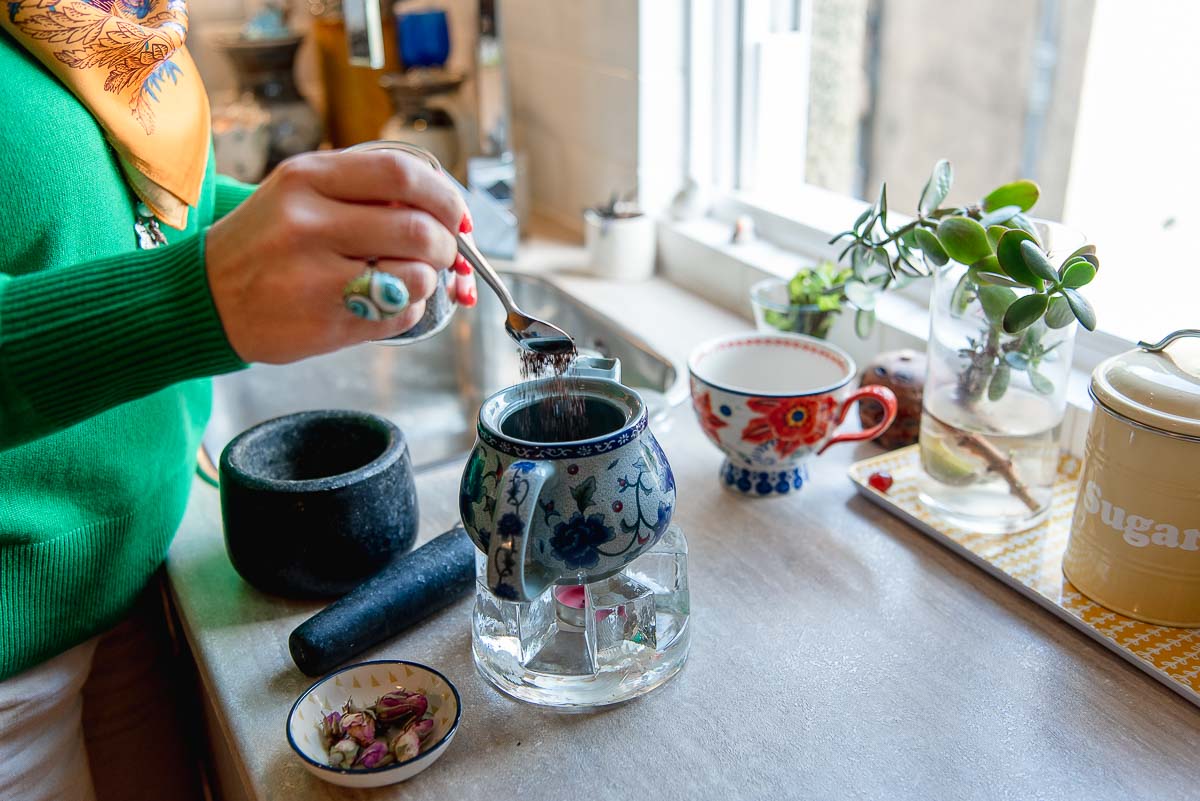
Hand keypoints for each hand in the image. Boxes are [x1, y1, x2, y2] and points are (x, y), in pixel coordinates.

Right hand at [205, 148, 477, 363]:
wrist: (205, 297)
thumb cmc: (268, 242)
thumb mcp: (302, 193)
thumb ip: (367, 191)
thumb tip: (449, 213)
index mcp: (307, 179)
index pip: (402, 175)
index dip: (445, 197)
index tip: (455, 215)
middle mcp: (309, 224)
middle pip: (419, 230)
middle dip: (447, 245)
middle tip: (443, 252)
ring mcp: (315, 278)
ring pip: (416, 277)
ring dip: (428, 280)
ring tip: (406, 277)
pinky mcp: (325, 324)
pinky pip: (400, 316)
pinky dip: (408, 309)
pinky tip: (383, 301)